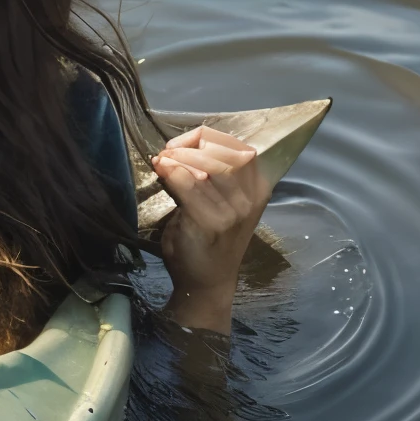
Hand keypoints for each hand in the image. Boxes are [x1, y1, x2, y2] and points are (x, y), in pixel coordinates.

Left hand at [152, 124, 272, 333]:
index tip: (182, 143)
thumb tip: (176, 150)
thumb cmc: (210, 240)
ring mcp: (234, 212)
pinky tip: (161, 170)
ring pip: (205, 168)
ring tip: (162, 160)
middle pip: (223, 153)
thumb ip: (208, 178)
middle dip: (190, 146)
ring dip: (178, 159)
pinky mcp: (212, 222)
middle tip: (167, 152)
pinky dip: (172, 174)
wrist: (206, 282)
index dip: (208, 139)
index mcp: (258, 190)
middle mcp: (250, 199)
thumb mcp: (218, 203)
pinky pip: (189, 187)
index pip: (239, 148)